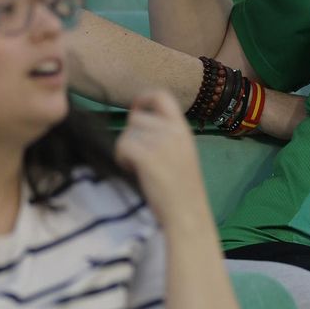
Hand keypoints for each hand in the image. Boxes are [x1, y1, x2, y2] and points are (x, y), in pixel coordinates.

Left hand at [115, 89, 204, 211]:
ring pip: (127, 133)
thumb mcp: (181, 153)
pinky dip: (122, 158)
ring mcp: (161, 142)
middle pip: (136, 117)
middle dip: (131, 134)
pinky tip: (133, 170)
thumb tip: (137, 123)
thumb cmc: (183, 190)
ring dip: (126, 149)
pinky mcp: (147, 156)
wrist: (187, 212)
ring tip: (138, 166)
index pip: (162, 96)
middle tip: (137, 155)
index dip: (144, 98)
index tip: (136, 109)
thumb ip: (166, 136)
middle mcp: (173, 131)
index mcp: (183, 129)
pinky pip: (122, 146)